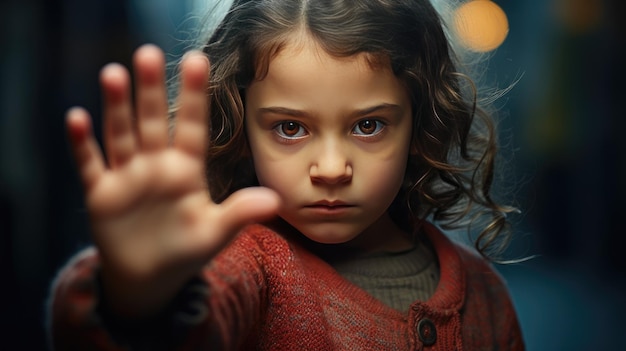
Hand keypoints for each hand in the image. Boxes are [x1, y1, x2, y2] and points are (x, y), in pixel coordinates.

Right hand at [66, 44, 278, 317]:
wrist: (150, 277)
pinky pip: (90, 164)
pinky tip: (76, 118)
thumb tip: (275, 200)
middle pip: (152, 122)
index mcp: (186, 170)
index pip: (191, 126)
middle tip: (149, 54)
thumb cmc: (187, 250)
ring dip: (116, 107)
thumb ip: (239, 213)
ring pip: (121, 135)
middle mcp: (156, 165)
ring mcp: (127, 176)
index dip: (194, 95)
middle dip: (151, 91)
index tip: (197, 60)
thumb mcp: (215, 233)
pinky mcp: (101, 193)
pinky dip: (82, 144)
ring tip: (113, 74)